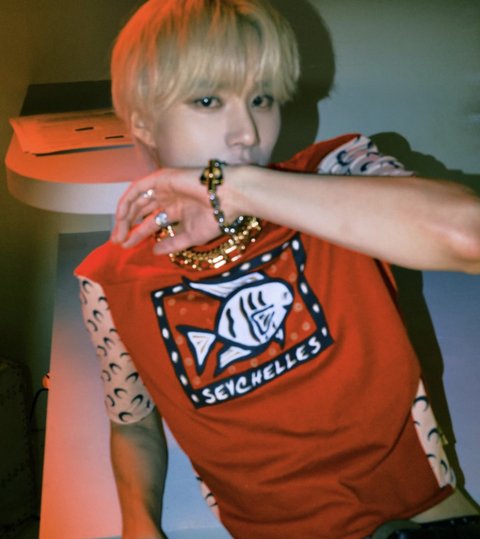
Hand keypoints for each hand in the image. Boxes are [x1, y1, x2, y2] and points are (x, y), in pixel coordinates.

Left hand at [111, 166, 231, 253]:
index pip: (151, 223)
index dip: (138, 235)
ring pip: (137, 201)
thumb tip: (154, 251)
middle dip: (127, 227)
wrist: (227, 198)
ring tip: (119, 233)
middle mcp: (167, 198)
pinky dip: (128, 201)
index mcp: (175, 210)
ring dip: (125, 216)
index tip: (126, 246)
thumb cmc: (215, 217)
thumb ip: (172, 244)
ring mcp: (163, 188)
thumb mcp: (191, 237)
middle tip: (118, 242)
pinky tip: (122, 216)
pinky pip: (138, 189)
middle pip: (140, 212)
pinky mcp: (160, 178)